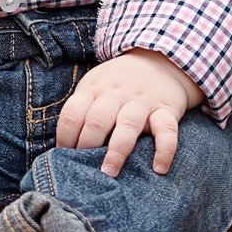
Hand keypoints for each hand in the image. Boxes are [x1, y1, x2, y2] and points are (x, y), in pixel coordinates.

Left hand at [56, 50, 203, 177]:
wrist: (159, 60)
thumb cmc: (118, 83)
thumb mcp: (95, 86)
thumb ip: (82, 110)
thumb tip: (65, 148)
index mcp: (94, 88)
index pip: (72, 113)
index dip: (65, 137)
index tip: (64, 156)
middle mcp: (116, 94)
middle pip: (97, 120)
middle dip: (87, 145)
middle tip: (84, 169)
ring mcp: (142, 102)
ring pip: (128, 125)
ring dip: (117, 150)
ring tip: (110, 171)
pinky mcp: (166, 110)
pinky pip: (167, 130)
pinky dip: (165, 150)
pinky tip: (159, 168)